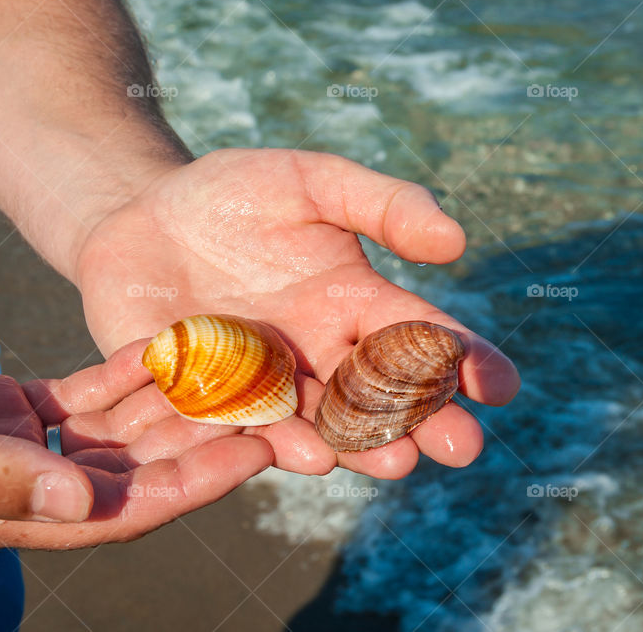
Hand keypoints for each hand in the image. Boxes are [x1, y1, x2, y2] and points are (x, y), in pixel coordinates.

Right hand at [0, 315, 271, 549]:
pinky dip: (115, 377)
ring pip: (112, 433)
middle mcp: (21, 486)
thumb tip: (81, 502)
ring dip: (165, 406)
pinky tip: (155, 351)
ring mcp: (14, 447)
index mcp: (2, 510)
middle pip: (133, 471)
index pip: (121, 508)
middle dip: (197, 442)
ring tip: (223, 375)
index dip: (194, 484)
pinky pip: (77, 397)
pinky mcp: (3, 408)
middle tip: (262, 408)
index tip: (254, 450)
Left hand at [75, 149, 519, 478]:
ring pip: (320, 424)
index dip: (464, 360)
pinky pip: (244, 427)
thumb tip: (456, 242)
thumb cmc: (231, 195)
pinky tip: (306, 455)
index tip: (502, 386)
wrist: (141, 217)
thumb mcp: (310, 181)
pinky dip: (275, 442)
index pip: (420, 337)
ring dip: (358, 446)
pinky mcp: (208, 402)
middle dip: (422, 422)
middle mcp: (319, 355)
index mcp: (353, 304)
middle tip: (461, 446)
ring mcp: (265, 385)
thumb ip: (381, 204)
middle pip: (378, 396)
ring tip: (394, 461)